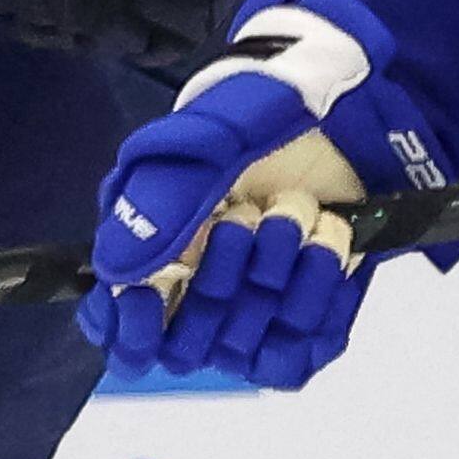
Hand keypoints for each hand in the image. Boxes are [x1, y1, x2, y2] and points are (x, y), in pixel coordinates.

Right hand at [81, 17, 448, 388]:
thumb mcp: (208, 142)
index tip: (146, 295)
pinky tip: (329, 240)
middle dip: (220, 280)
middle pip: (186, 347)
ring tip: (300, 208)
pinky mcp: (301, 320)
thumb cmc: (262, 113)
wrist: (342, 105)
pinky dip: (320, 299)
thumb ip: (159, 202)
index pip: (119, 330)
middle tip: (247, 215)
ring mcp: (249, 311)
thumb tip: (116, 272)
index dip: (130, 328)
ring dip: (281, 276)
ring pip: (245, 350)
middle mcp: (196, 291)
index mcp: (153, 248)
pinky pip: (299, 354)